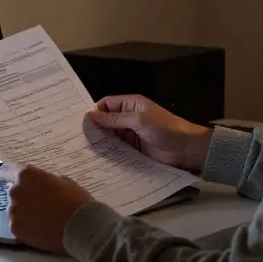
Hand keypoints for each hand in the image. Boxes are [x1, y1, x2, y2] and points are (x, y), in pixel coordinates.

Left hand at [0, 163, 91, 254]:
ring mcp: (13, 211)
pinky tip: (41, 230)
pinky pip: (18, 225)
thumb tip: (43, 185)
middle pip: (14, 192)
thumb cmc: (75, 201)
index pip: (6, 171)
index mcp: (26, 175)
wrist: (79, 228)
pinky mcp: (15, 229)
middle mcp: (15, 191)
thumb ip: (46, 181)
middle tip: (40, 205)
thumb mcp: (63, 182)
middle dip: (24, 197)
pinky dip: (26, 227)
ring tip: (42, 220)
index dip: (9, 175)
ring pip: (15, 210)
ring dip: (24, 213)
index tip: (10, 179)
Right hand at [89, 95, 211, 172]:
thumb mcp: (138, 120)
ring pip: (110, 136)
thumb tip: (92, 115)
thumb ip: (115, 119)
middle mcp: (128, 118)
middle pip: (106, 121)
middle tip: (78, 138)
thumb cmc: (164, 128)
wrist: (184, 148)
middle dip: (95, 128)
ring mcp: (130, 134)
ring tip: (84, 149)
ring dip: (101, 141)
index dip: (95, 112)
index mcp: (130, 104)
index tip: (81, 123)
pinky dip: (109, 152)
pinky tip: (98, 157)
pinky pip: (117, 148)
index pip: (106, 104)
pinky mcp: (133, 149)